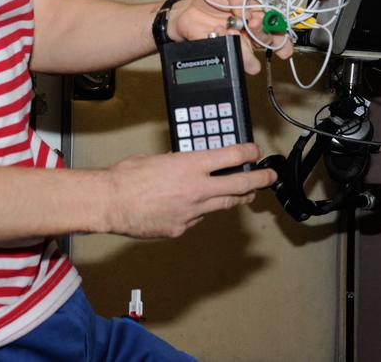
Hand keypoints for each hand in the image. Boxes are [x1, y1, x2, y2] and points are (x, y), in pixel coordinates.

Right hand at [103, 143, 277, 238]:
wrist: (111, 202)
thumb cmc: (127, 178)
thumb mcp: (156, 158)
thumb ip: (177, 163)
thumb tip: (186, 165)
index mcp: (190, 165)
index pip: (231, 156)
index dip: (249, 153)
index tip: (255, 152)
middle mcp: (196, 188)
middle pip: (239, 184)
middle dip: (259, 180)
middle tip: (269, 177)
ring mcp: (192, 211)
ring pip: (224, 204)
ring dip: (238, 198)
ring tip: (247, 194)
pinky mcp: (182, 228)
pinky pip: (198, 219)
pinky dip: (199, 212)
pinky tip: (192, 208)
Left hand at [166, 0, 294, 73]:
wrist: (186, 10)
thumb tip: (250, 12)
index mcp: (256, 14)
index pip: (276, 25)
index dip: (277, 27)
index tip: (263, 21)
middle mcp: (251, 32)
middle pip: (268, 40)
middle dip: (261, 33)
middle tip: (250, 25)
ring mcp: (238, 43)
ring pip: (251, 56)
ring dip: (244, 48)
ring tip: (231, 32)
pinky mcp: (224, 51)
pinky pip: (231, 56)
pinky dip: (225, 45)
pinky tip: (218, 33)